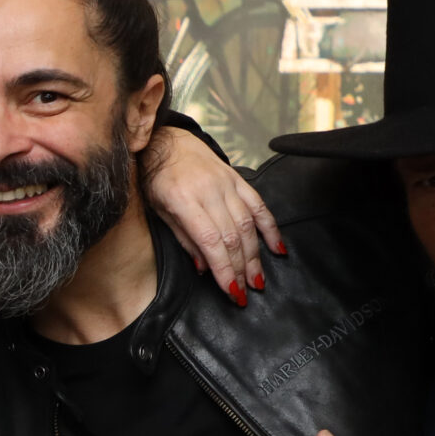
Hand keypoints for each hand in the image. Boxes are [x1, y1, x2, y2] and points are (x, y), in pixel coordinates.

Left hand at [143, 125, 286, 304]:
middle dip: (240, 269)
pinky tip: (277, 248)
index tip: (232, 292)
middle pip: (232, 236)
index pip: (210, 241)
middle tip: (246, 293)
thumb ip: (184, 239)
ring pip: (248, 224)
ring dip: (255, 255)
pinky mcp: (238, 178)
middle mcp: (208, 190)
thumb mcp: (159, 211)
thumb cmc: (157, 179)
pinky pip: (259, 205)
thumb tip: (204, 269)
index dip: (224, 269)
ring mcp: (226, 183)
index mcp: (183, 199)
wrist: (165, 142)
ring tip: (258, 280)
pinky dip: (270, 228)